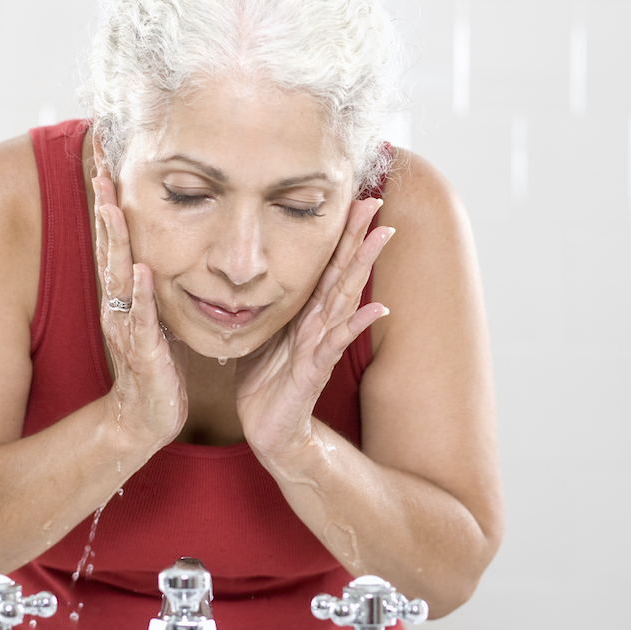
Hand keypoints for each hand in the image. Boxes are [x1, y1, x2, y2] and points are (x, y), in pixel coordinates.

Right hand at [93, 175, 188, 451]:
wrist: (145, 418)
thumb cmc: (154, 363)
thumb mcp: (149, 312)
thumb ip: (147, 277)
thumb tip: (152, 239)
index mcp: (122, 291)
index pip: (114, 233)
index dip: (108, 193)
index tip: (105, 152)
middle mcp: (118, 303)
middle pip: (108, 243)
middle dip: (104, 200)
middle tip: (98, 158)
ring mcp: (127, 327)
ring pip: (118, 275)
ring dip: (115, 239)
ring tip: (111, 203)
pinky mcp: (144, 354)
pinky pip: (141, 321)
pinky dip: (140, 295)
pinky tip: (141, 270)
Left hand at [235, 197, 392, 457]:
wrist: (269, 431)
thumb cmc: (266, 383)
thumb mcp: (260, 333)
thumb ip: (265, 305)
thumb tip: (247, 274)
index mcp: (304, 314)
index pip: (325, 266)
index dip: (339, 233)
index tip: (353, 198)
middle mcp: (318, 325)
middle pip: (341, 273)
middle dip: (358, 236)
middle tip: (377, 199)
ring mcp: (319, 346)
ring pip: (344, 299)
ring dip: (363, 267)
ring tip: (383, 237)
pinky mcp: (313, 372)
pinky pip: (334, 344)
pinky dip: (356, 325)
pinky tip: (377, 307)